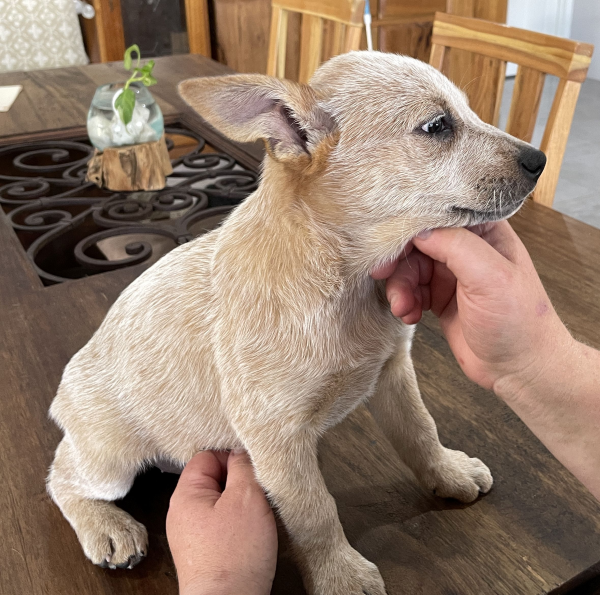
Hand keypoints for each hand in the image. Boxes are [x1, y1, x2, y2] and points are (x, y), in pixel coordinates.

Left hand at [166, 450, 277, 594]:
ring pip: (220, 503)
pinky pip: (221, 525)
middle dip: (238, 482)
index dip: (232, 456)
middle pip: (213, 479)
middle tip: (259, 492)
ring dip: (241, 504)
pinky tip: (251, 534)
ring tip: (257, 515)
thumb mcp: (245, 498)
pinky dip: (237, 525)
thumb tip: (241, 451)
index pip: (207, 456)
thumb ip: (243, 467)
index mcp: (185, 494)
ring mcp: (191, 534)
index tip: (253, 468)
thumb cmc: (234, 554)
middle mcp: (182, 513)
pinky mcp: (203, 552)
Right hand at [372, 221, 572, 392]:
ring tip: (402, 307)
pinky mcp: (440, 297)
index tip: (390, 244)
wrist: (518, 369)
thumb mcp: (490, 276)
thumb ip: (454, 245)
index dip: (411, 227)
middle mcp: (467, 249)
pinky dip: (405, 302)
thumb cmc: (519, 321)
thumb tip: (417, 230)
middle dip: (399, 261)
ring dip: (400, 287)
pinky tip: (410, 316)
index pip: (439, 216)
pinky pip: (411, 290)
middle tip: (382, 275)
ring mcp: (452, 274)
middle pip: (418, 242)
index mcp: (485, 232)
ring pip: (410, 268)